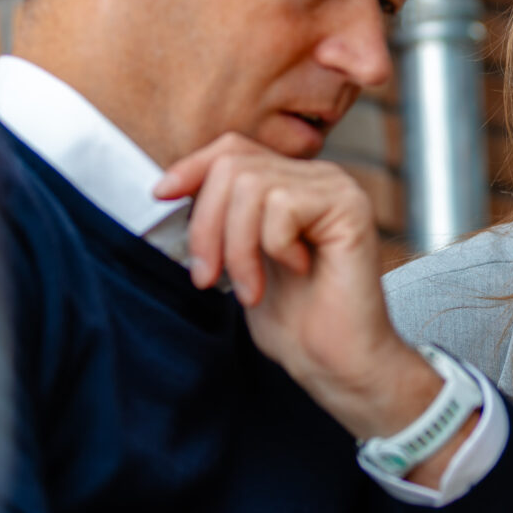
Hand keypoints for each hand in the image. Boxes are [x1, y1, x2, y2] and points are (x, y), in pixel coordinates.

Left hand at [154, 135, 447, 451]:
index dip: (191, 167)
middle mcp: (319, 177)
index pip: (233, 148)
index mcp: (294, 183)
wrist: (335, 363)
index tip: (161, 196)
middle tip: (209, 278)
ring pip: (251, 185)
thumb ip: (222, 217)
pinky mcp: (350, 207)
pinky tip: (298, 270)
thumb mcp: (240, 259)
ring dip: (236, 246)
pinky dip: (272, 247)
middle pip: (233, 165)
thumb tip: (171, 187)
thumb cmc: (294, 321)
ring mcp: (337, 188)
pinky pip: (281, 205)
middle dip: (206, 225)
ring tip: (251, 287)